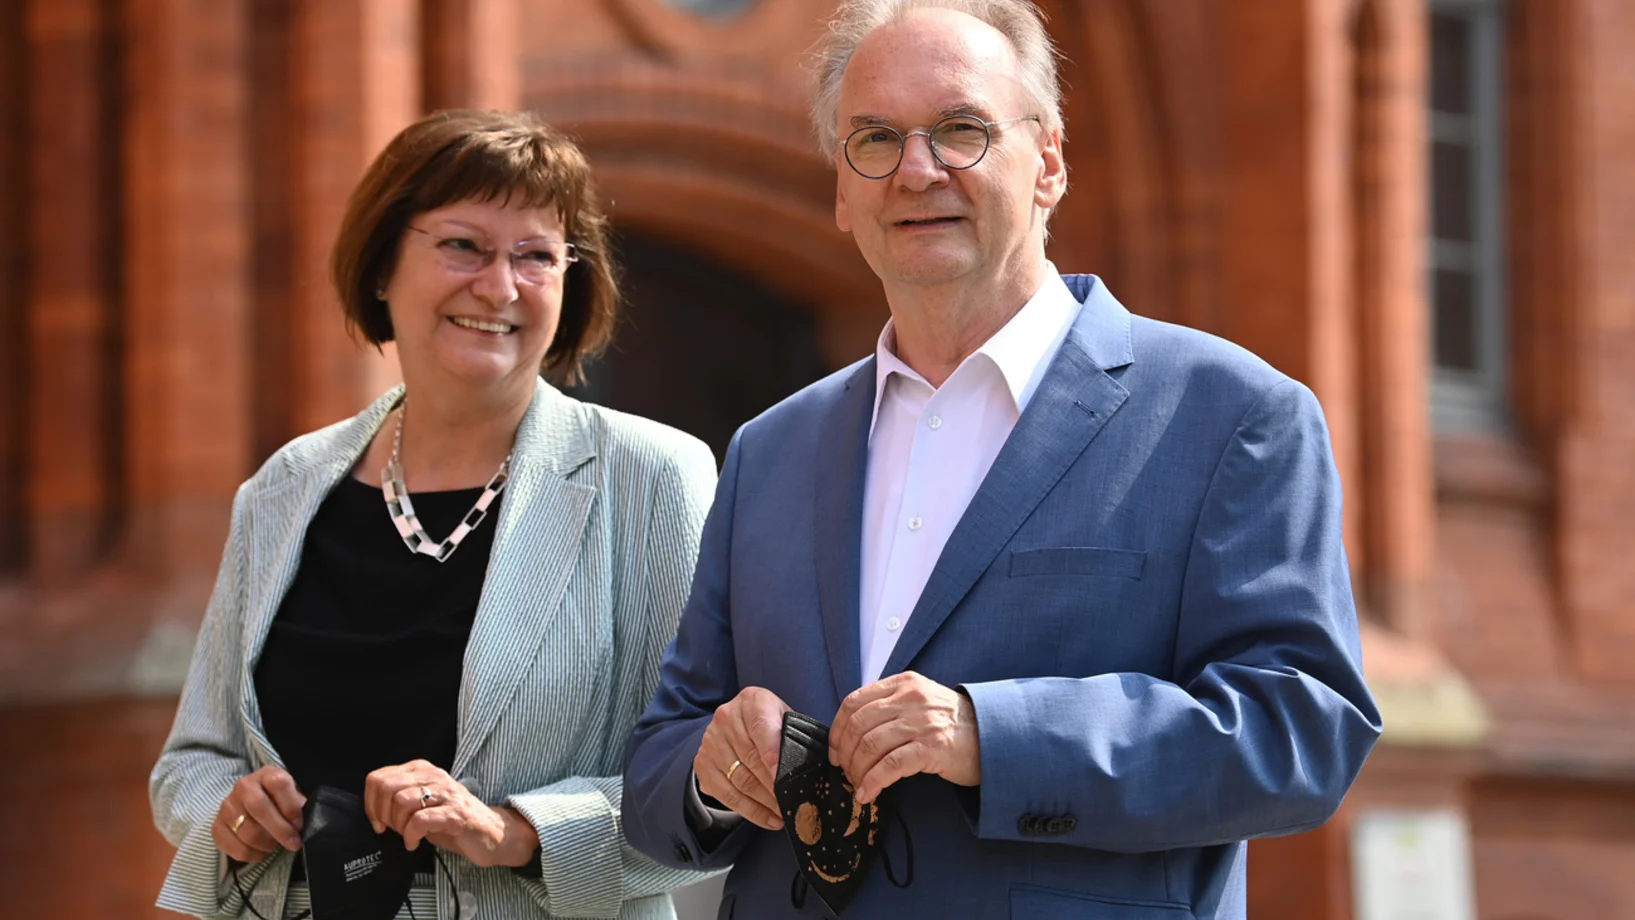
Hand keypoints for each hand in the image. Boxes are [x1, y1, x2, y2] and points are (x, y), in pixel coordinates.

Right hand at [213, 766, 305, 861]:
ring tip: (276, 846)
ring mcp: (227, 806)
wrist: (248, 805)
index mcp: (266, 774)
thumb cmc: (278, 802)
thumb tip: (308, 825)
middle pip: (259, 808)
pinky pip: (235, 848)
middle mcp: (243, 786)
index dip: (291, 807)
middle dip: (280, 830)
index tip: (300, 824)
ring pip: (248, 831)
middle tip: (293, 843)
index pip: (279, 784)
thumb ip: (298, 807)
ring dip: (267, 844)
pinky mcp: (216, 827)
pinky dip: (252, 855)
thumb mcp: (291, 797)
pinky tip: (261, 852)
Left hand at [363, 760, 537, 868]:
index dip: (370, 803)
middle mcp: (434, 776)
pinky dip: (410, 836)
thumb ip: (399, 798)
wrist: (490, 833)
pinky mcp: (455, 813)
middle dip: (381, 814)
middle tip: (391, 830)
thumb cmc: (452, 821)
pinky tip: (414, 844)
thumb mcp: (421, 804)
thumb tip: (372, 808)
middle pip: (386, 787)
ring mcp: (446, 793)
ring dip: (398, 825)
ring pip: (401, 801)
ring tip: (407, 836)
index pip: (378, 778)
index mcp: (422, 770)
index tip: (378, 822)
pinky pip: (420, 820)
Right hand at [694, 686, 789, 830]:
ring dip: (765, 803)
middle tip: (793, 804)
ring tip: (785, 815)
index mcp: (751, 701)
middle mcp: (726, 717)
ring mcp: (710, 742)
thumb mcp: (785, 719)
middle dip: (774, 786)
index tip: (783, 777)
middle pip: (750, 758)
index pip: (761, 728)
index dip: (772, 754)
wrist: (735, 723)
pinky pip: (727, 795)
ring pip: (740, 780)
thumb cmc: (771, 724)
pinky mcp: (702, 764)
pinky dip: (750, 811)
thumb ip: (795, 736)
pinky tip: (769, 819)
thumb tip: (816, 767)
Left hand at [829, 671, 981, 803]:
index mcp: (902, 683)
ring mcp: (922, 722)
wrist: (993, 735)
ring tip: (858, 785)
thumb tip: (850, 733)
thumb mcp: (919, 700)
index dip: (837, 729)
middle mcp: (910, 698)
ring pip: (870, 746)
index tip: (834, 751)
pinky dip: (873, 782)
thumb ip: (889, 706)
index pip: (854, 702)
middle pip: (858, 725)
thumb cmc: (951, 723)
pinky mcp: (932, 747)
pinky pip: (890, 766)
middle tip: (845, 772)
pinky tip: (868, 794)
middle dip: (844, 754)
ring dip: (857, 771)